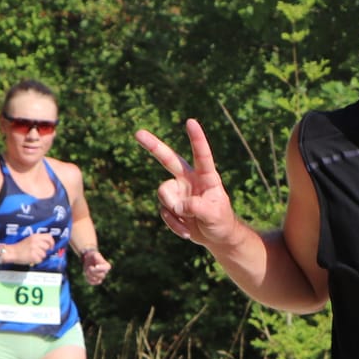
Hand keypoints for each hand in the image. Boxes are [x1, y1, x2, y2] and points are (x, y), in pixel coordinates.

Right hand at [12, 230, 57, 265]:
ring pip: (44, 254)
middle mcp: (35, 241)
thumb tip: (49, 244)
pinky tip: (31, 258)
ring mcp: (34, 248)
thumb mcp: (30, 239)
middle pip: (47, 247)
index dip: (52, 242)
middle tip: (37, 252)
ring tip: (32, 255)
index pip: (49, 237)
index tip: (51, 247)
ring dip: (40, 256)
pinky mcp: (33, 256)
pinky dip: (36, 261)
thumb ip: (39, 240)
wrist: (12, 252)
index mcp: (35, 236)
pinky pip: (40, 260)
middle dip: (44, 251)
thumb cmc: (21, 247)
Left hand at [79, 247, 111, 285]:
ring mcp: (100, 277)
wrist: (89, 259)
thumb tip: (96, 259)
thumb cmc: (92, 256)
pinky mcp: (95, 280)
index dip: (100, 269)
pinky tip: (86, 275)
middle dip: (93, 272)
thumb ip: (96, 256)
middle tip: (89, 267)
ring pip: (97, 280)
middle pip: (101, 276)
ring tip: (87, 270)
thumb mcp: (94, 254)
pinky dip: (88, 280)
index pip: (106, 269)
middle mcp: (105, 272)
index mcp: (107, 266)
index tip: (95, 266)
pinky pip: (93, 283)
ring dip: (90, 275)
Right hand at [136, 119, 236, 246]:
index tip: (191, 122)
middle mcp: (189, 179)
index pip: (201, 155)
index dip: (196, 139)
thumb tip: (177, 206)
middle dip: (153, 146)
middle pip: (168, 159)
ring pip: (163, 193)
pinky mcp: (170, 204)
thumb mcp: (214, 215)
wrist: (216, 236)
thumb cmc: (221, 221)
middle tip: (138, 133)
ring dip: (174, 211)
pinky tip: (186, 231)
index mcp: (206, 177)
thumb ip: (197, 207)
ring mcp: (178, 191)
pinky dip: (174, 225)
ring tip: (189, 222)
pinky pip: (164, 212)